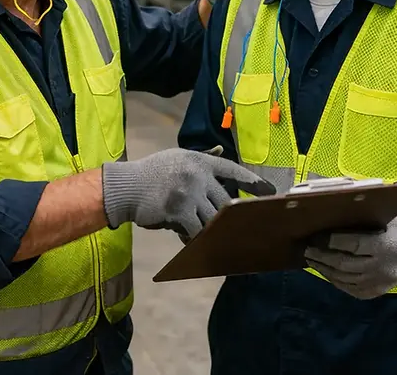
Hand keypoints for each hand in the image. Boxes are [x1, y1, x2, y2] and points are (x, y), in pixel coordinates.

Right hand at [101, 145, 275, 238]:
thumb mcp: (177, 158)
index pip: (233, 171)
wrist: (126, 186)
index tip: (270, 191)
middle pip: (225, 200)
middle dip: (231, 216)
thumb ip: (201, 158)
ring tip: (219, 239)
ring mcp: (190, 193)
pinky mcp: (180, 211)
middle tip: (243, 228)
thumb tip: (220, 153)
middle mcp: (198, 175)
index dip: (253, 182)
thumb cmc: (152, 173)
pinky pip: (197, 231)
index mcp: (200, 161)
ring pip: (213, 218)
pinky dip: (197, 239)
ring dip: (214, 230)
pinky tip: (194, 243)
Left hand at [303, 216, 396, 299]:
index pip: (356, 245)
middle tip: (307, 249)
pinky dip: (333, 279)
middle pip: (346, 264)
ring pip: (345, 278)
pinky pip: (349, 288)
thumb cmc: (395, 228)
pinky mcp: (375, 293)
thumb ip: (363, 217)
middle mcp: (385, 268)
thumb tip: (332, 210)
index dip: (335, 241)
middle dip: (323, 257)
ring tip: (311, 258)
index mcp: (389, 246)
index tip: (317, 235)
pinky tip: (324, 270)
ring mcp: (380, 284)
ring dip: (324, 269)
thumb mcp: (385, 217)